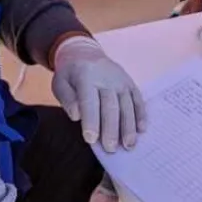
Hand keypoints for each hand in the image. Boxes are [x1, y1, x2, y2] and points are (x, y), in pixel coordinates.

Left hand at [51, 37, 146, 152]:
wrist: (85, 52)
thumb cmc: (70, 74)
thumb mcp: (60, 82)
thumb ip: (66, 98)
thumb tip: (76, 115)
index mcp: (86, 76)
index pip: (89, 101)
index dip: (91, 120)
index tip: (90, 139)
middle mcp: (106, 78)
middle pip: (110, 105)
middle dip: (111, 128)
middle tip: (110, 149)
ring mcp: (121, 80)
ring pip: (127, 105)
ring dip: (128, 126)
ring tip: (128, 145)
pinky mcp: (130, 83)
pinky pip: (137, 99)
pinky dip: (140, 115)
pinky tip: (141, 130)